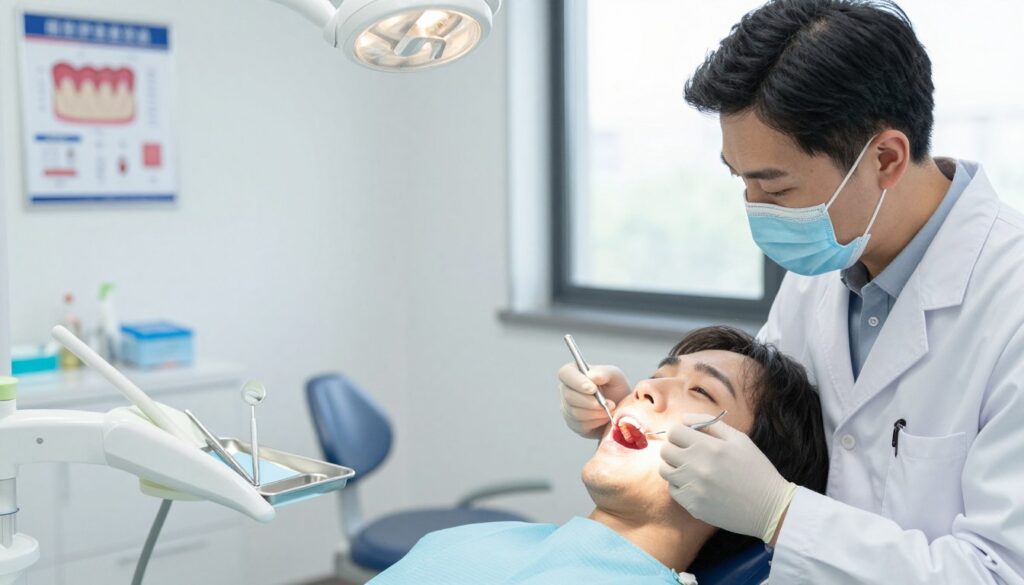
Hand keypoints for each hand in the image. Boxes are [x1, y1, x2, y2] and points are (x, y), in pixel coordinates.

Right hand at [558, 363, 630, 438]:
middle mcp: (566, 389)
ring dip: (597, 412)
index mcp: (573, 372)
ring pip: (575, 412)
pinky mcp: (573, 423)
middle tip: (610, 404)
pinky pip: (581, 424)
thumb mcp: (615, 376)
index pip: (565, 373)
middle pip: (569, 396)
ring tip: (611, 409)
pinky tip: (605, 417)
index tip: (593, 389)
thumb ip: (604, 373)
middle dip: (591, 402)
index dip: (577, 382)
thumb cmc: (616, 389)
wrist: (621, 410)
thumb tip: (591, 376)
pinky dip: (597, 421)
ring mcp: (567, 407)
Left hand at [659, 414, 795, 542]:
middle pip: (665, 450)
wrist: (770, 508)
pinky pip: (673, 489)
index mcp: (709, 447)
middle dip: (674, 447)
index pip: (673, 431)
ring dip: (674, 466)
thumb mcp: (739, 439)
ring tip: (691, 468)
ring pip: (664, 470)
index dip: (679, 432)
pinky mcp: (692, 505)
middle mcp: (697, 466)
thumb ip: (710, 423)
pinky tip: (696, 484)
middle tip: (688, 452)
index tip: (687, 437)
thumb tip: (684, 418)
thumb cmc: (756, 470)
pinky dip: (680, 485)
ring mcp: (693, 488)